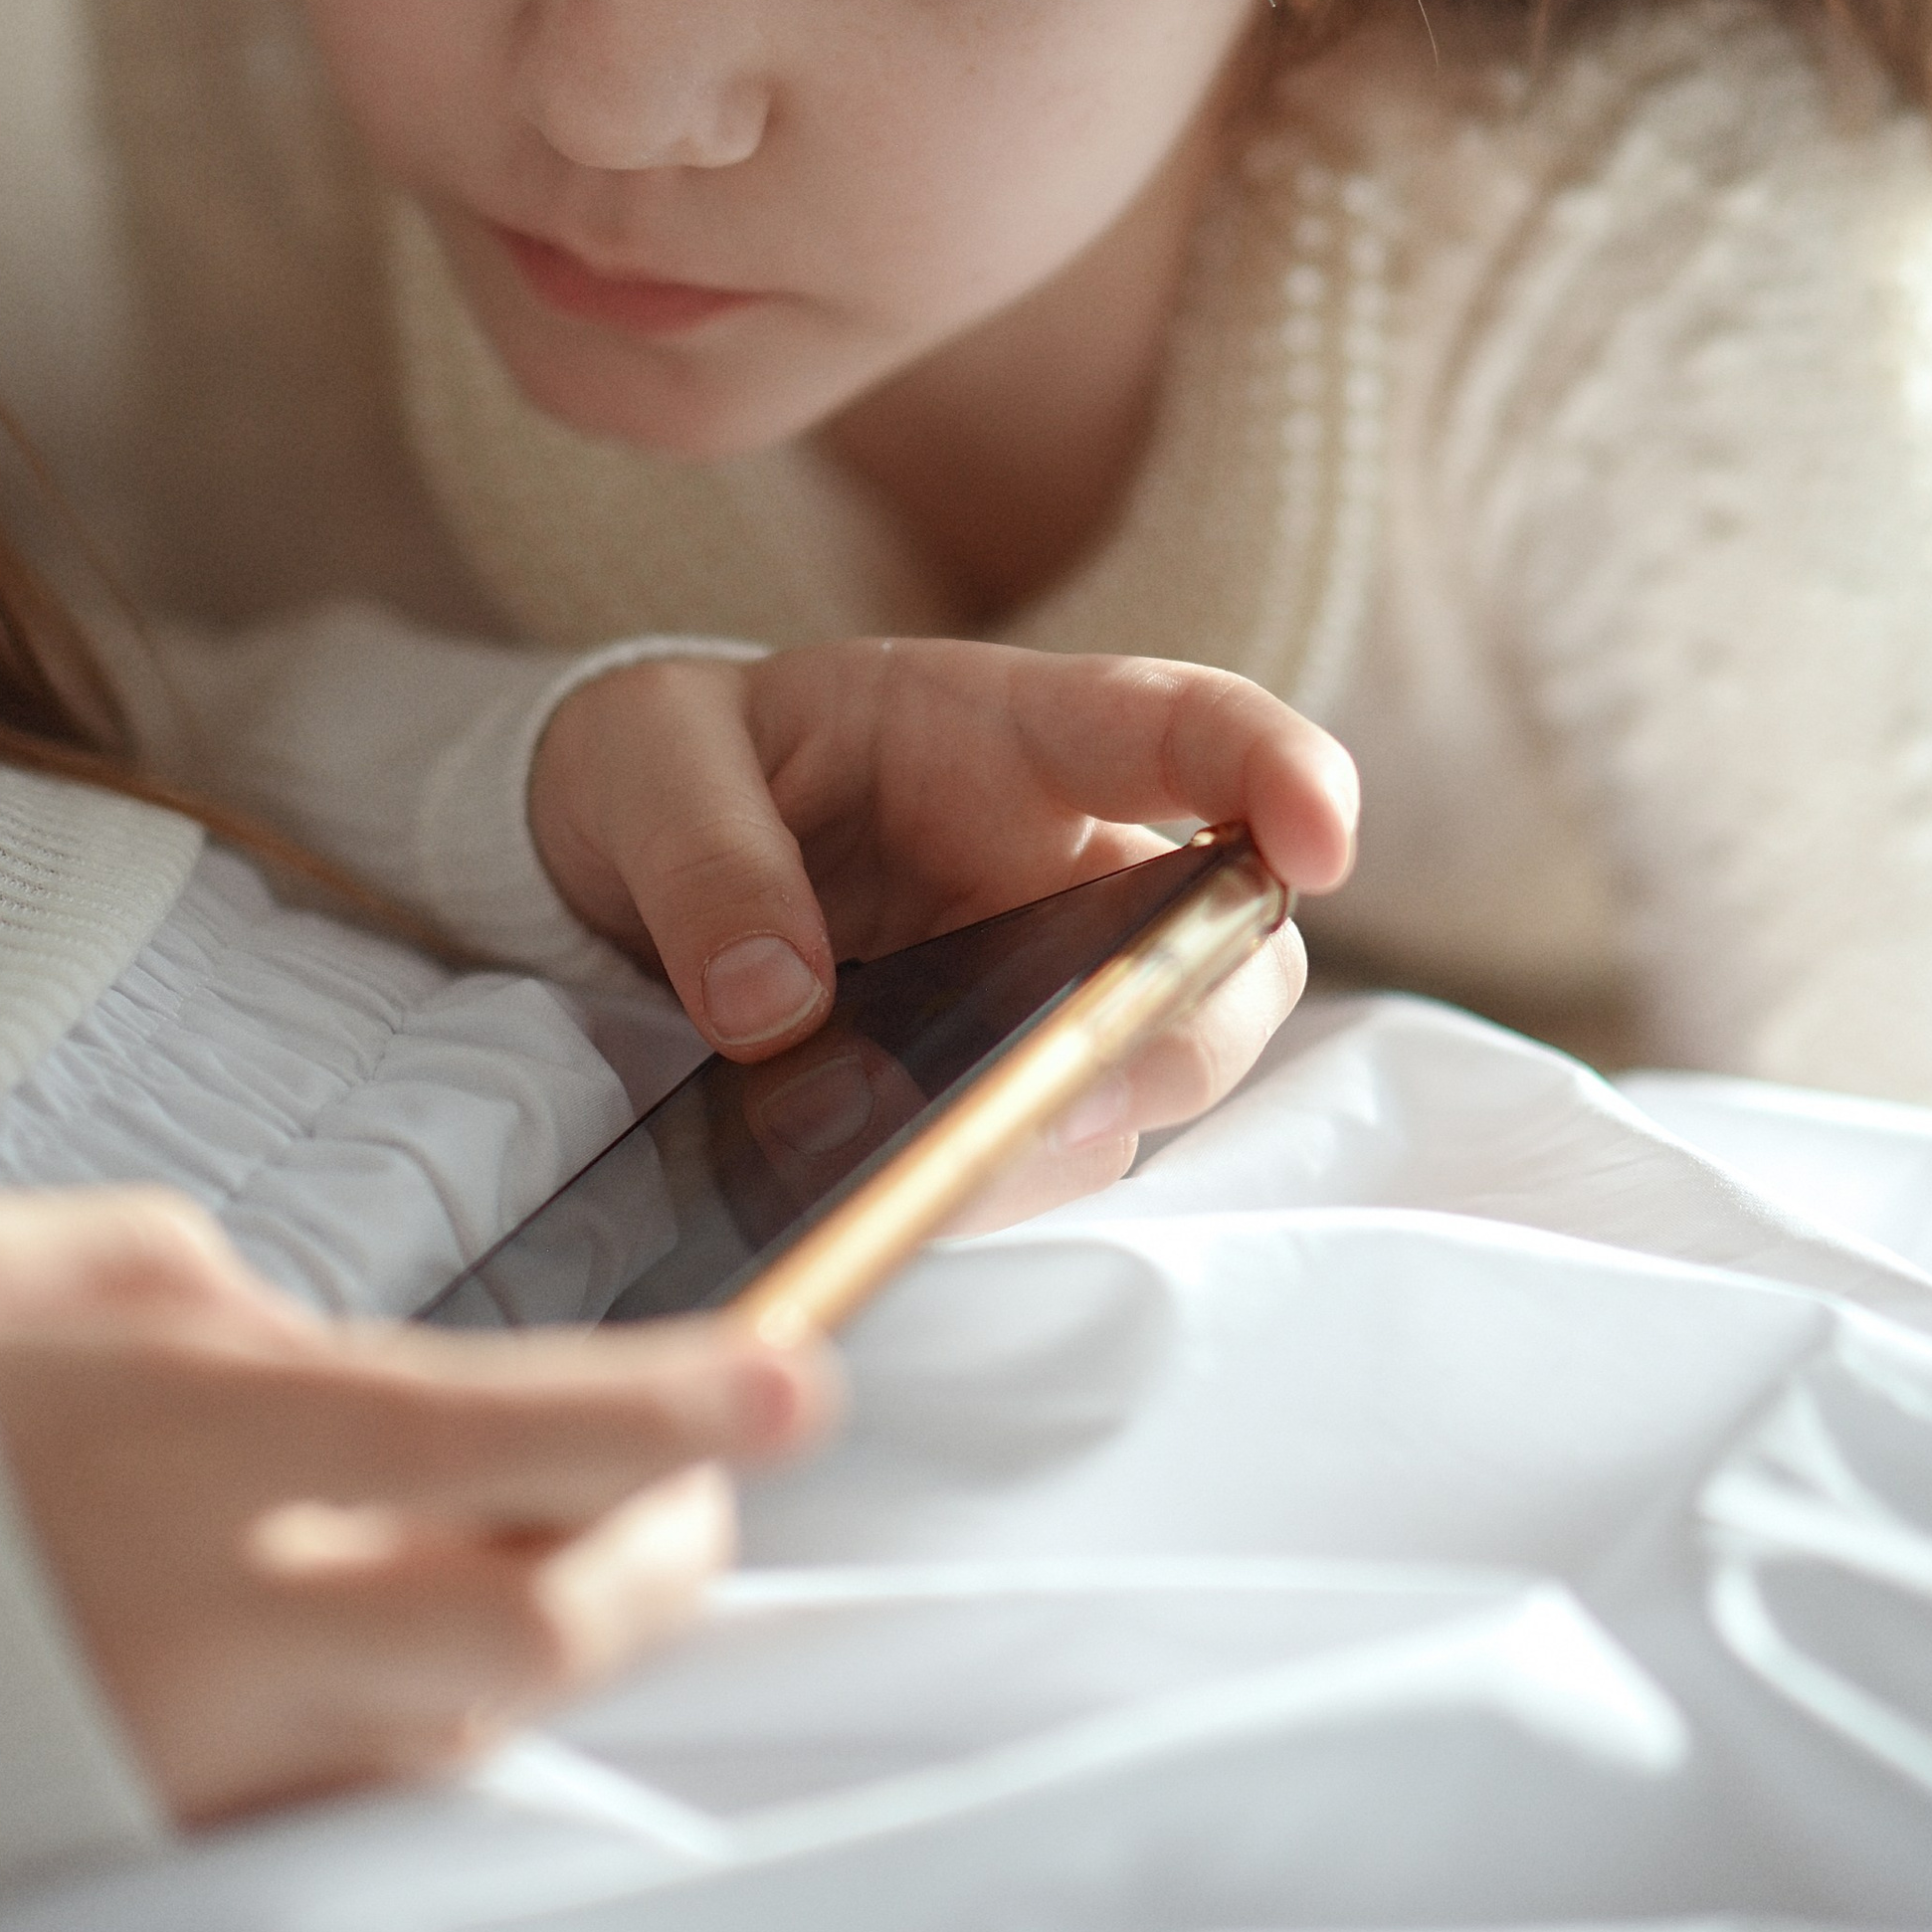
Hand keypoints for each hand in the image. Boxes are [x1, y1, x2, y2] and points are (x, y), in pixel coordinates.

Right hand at [0, 1187, 836, 1823]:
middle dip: (661, 1552)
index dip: (679, 1411)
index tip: (806, 1381)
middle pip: (535, 1620)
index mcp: (195, 1434)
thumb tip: (317, 1342)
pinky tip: (405, 1657)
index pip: (511, 1427)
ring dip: (544, 1641)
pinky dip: (410, 1728)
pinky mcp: (142, 1850)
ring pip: (460, 1729)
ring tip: (575, 1553)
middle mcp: (217, 1622)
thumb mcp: (18, 1264)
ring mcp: (181, 1762)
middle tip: (706, 1486)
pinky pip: (341, 1806)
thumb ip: (205, 1290)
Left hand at [529, 638, 1353, 1206]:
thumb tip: (781, 1009)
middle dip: (1194, 1020)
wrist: (609, 860)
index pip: (1186, 727)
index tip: (1322, 838)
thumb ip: (706, 861)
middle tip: (1081, 1089)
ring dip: (1072, 1132)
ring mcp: (1046, 981)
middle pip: (1228, 940)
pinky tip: (894, 1205)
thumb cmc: (662, 765)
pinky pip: (1047, 1149)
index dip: (1280, 772)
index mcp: (1005, 731)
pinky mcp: (998, 1083)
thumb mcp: (644, 766)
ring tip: (934, 1175)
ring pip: (1152, 1071)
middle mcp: (1063, 859)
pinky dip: (993, 1188)